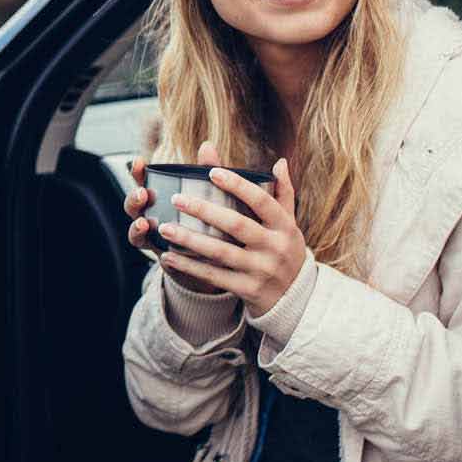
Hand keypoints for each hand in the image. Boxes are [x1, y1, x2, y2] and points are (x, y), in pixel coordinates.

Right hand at [126, 141, 226, 295]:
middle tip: (142, 194)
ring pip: (135, 234)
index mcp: (160, 200)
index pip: (143, 182)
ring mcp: (157, 241)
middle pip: (132, 207)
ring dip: (136, 227)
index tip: (138, 161)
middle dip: (133, 200)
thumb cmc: (214, 219)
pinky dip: (159, 255)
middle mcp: (152, 218)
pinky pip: (155, 258)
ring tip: (143, 223)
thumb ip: (207, 172)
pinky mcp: (168, 261)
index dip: (137, 173)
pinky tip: (163, 252)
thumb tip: (207, 146)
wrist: (223, 260)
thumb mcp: (213, 195)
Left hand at [156, 157, 305, 315]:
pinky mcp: (247, 290)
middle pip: (237, 225)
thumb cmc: (286, 250)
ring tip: (164, 227)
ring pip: (221, 253)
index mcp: (284, 226)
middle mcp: (275, 247)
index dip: (238, 185)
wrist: (296, 299)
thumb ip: (283, 193)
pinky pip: (214, 276)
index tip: (212, 171)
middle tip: (176, 198)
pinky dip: (189, 267)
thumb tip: (280, 162)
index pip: (261, 201)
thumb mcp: (289, 224)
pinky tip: (168, 256)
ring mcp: (261, 270)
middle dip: (205, 210)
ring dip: (190, 239)